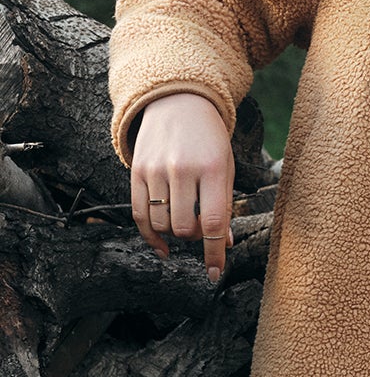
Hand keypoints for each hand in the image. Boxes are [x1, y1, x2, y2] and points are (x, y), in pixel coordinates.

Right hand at [130, 91, 234, 282]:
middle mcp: (182, 169)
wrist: (178, 103)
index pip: (214, 222)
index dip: (215, 253)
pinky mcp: (137, 171)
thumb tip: (226, 243)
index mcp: (213, 168)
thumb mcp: (226, 166)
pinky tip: (162, 246)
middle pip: (185, 227)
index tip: (215, 273)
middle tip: (200, 230)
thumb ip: (225, 204)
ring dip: (174, 234)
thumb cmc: (209, 139)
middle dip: (194, 238)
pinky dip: (150, 236)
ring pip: (162, 224)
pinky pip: (139, 214)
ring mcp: (156, 170)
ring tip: (184, 223)